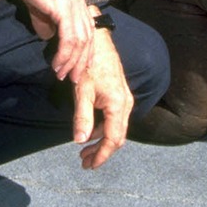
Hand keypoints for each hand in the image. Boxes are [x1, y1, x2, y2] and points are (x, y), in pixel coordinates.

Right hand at [11, 0, 96, 81]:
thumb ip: (46, 22)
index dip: (86, 50)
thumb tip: (48, 38)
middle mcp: (80, 1)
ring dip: (72, 62)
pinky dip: (65, 54)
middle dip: (82, 61)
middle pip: (89, 38)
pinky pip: (69, 37)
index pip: (88, 29)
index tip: (79, 67)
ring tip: (62, 75)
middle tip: (73, 79)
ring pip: (80, 41)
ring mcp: (73, 3)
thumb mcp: (39, 5)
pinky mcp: (63, 7)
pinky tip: (57, 64)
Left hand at [72, 27, 133, 169]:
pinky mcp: (120, 94)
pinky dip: (102, 129)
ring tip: (84, 150)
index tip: (89, 165)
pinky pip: (114, 119)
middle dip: (101, 152)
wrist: (98, 41)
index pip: (113, 139)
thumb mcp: (82, 91)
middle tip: (84, 162)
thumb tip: (80, 140)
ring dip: (101, 141)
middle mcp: (126, 104)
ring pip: (116, 128)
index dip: (102, 155)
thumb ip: (82, 117)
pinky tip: (89, 130)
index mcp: (119, 105)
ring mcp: (125, 99)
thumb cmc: (89, 64)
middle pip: (117, 137)